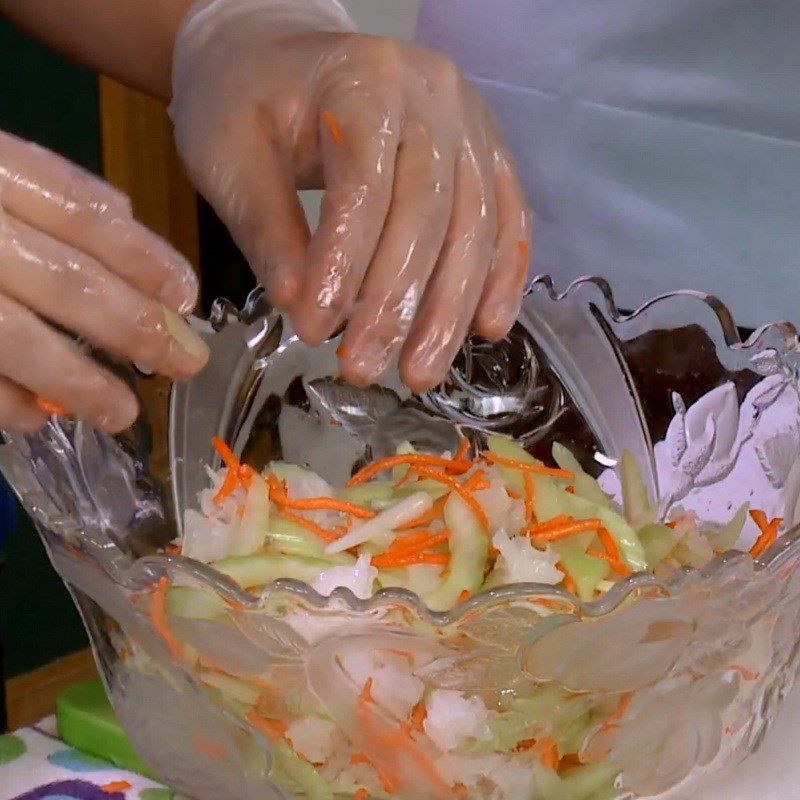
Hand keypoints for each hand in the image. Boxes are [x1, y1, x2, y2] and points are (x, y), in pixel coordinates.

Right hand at [0, 131, 207, 432]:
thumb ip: (44, 182)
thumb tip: (122, 213)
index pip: (82, 213)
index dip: (144, 258)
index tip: (186, 297)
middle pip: (65, 279)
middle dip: (134, 328)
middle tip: (185, 364)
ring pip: (13, 336)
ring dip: (77, 381)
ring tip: (121, 413)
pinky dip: (1, 400)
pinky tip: (36, 418)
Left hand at [170, 2, 529, 391]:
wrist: (278, 52)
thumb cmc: (244, 99)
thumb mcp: (228, 154)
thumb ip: (264, 227)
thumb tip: (299, 307)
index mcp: (363, 79)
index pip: (364, 182)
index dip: (345, 263)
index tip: (316, 329)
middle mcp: (432, 94)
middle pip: (429, 210)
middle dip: (399, 302)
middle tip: (365, 368)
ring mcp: (468, 121)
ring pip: (476, 224)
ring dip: (451, 308)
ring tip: (420, 371)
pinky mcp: (483, 151)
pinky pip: (505, 218)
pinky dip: (499, 277)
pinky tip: (486, 328)